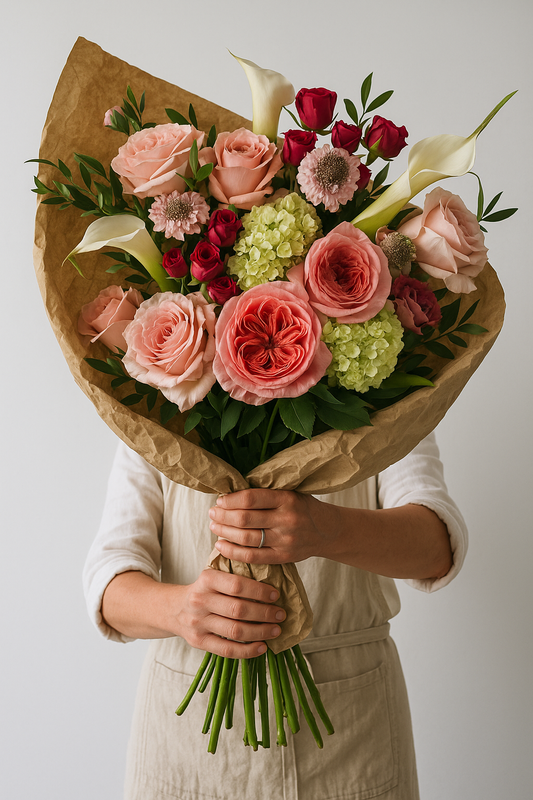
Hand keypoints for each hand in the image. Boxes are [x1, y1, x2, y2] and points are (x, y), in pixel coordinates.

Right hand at [176, 569, 285, 658]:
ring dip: (260, 632)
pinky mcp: (199, 642)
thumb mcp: (212, 575)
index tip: (275, 595)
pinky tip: (262, 647)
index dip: (259, 591)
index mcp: (206, 579)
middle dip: (264, 613)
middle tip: (281, 614)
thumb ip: (234, 574)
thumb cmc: (203, 590)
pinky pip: (226, 649)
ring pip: (235, 631)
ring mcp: (198, 623)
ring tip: (276, 630)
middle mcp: (200, 601)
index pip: (236, 585)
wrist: (172, 609)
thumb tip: (270, 574)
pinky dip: (247, 651)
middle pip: (238, 609)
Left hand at [209, 489, 331, 564]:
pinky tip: (221, 545)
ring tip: (214, 527)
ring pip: (245, 538)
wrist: (328, 531)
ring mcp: (285, 540)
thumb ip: (266, 493)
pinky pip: (252, 557)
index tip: (220, 500)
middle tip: (212, 513)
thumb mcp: (290, 492)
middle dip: (223, 516)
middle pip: (245, 519)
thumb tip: (231, 492)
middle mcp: (286, 519)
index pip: (251, 498)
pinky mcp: (283, 557)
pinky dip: (232, 552)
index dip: (231, 500)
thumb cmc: (304, 507)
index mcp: (287, 498)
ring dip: (224, 532)